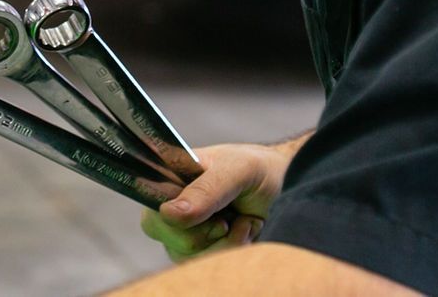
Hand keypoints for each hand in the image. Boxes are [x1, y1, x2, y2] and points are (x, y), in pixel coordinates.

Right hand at [139, 141, 294, 262]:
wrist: (288, 188)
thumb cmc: (259, 169)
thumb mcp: (237, 169)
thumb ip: (206, 189)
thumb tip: (169, 214)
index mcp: (171, 178)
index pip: (149, 205)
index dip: (172, 217)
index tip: (207, 213)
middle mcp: (174, 206)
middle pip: (167, 237)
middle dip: (204, 233)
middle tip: (227, 217)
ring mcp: (188, 232)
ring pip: (188, 257)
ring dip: (223, 244)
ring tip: (242, 223)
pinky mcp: (205, 252)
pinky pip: (207, 267)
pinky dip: (232, 253)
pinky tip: (245, 234)